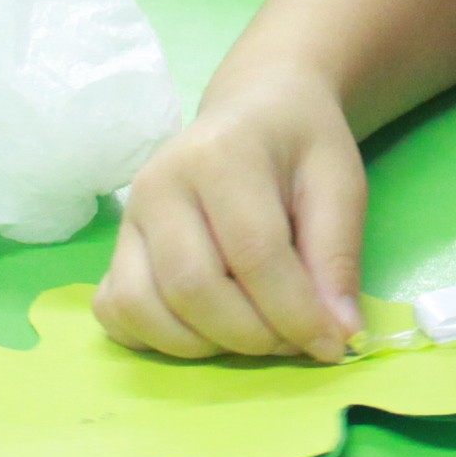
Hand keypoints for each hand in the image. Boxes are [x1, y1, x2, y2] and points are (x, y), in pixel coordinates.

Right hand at [96, 64, 366, 362]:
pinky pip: (116, 312)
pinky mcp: (114, 247)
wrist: (255, 110)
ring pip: (144, 308)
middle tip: (295, 341)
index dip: (295, 313)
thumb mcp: (340, 184)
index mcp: (221, 155)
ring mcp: (128, 217)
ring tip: (255, 333)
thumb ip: (338, 257)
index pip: (254, 253)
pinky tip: (206, 329)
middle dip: (251, 336)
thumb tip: (341, 336)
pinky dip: (158, 339)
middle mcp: (159, 184)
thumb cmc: (300, 146)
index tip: (333, 345)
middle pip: (192, 288)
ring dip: (205, 345)